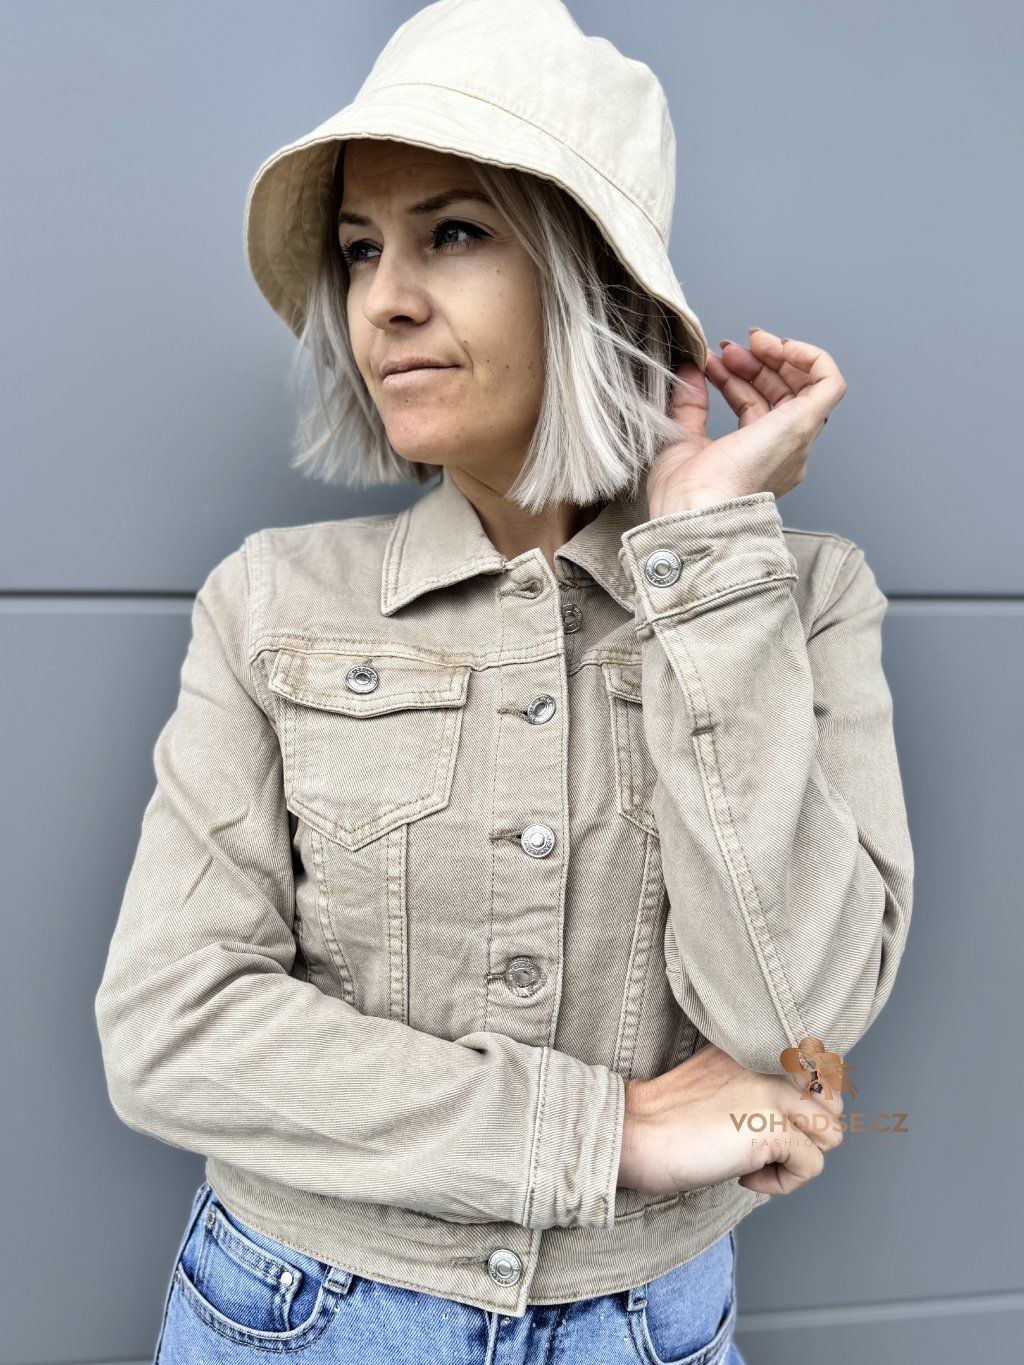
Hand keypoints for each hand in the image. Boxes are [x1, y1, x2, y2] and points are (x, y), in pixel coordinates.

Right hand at [617, 1042, 844, 1197]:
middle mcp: (771, 1062)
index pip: (821, 1064)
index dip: (808, 1101)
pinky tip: (744, 1177)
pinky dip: (781, 1184)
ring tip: (756, 1160)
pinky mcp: (774, 1130)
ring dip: (798, 1158)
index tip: (777, 1120)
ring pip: (832, 1134)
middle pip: (833, 1101)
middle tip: (767, 1144)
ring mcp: (774, 1094)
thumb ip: (759, 1080)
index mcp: (757, 1046)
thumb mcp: (721, 1079)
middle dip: (808, 1132)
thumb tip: (801, 1108)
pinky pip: (811, 1166)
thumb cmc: (668, 1117)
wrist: (635, 1133)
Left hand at [647, 328, 846, 517]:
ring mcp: (795, 439)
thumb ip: (689, 404)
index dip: (736, 378)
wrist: (694, 510)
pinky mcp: (802, 425)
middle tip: (726, 349)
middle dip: (754, 363)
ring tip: (748, 342)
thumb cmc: (684, 494)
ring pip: (805, 386)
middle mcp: (780, 451)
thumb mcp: (681, 438)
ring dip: (777, 356)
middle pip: (781, 395)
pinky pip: (829, 383)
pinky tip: (780, 345)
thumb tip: (691, 369)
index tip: (711, 361)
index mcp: (754, 460)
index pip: (756, 408)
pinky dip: (811, 357)